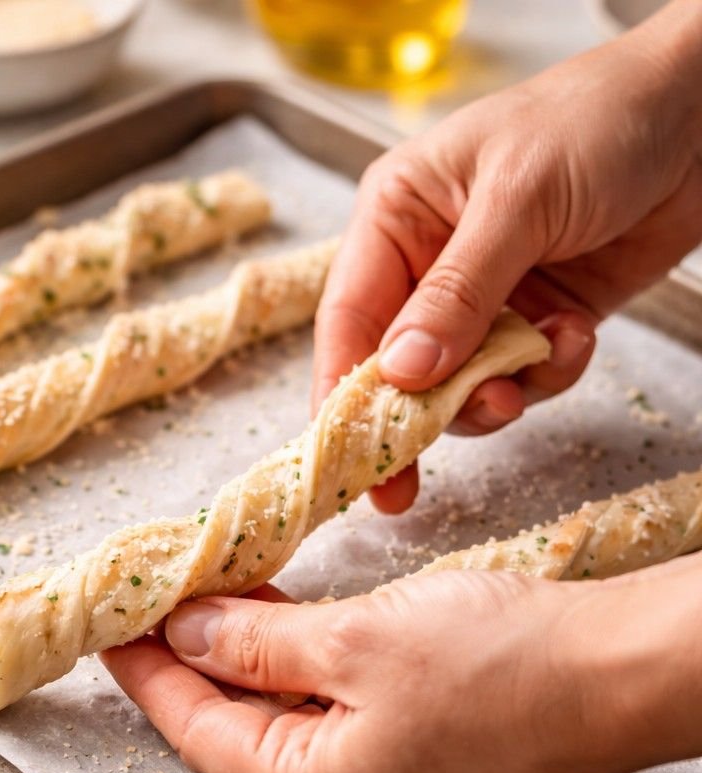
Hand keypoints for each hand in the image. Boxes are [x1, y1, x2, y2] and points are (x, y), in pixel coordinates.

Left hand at [100, 559, 701, 772]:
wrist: (620, 671)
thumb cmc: (503, 663)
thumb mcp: (358, 642)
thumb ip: (260, 643)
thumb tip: (190, 633)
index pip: (198, 729)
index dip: (145, 674)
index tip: (108, 626)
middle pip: (230, 722)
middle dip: (182, 658)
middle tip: (142, 600)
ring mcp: (377, 768)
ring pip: (276, 705)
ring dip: (235, 649)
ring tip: (195, 593)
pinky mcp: (406, 734)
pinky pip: (321, 696)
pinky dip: (287, 651)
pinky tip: (268, 609)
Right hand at [314, 0, 701, 513]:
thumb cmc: (596, 119)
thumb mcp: (518, 200)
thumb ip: (459, 293)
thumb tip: (403, 374)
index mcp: (397, 219)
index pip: (349, 320)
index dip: (343, 394)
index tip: (347, 459)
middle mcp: (427, 265)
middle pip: (397, 367)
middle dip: (417, 417)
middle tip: (408, 487)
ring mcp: (484, 297)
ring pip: (459, 384)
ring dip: (495, 393)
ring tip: (535, 366)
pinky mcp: (536, 319)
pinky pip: (522, 377)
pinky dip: (549, 372)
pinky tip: (576, 333)